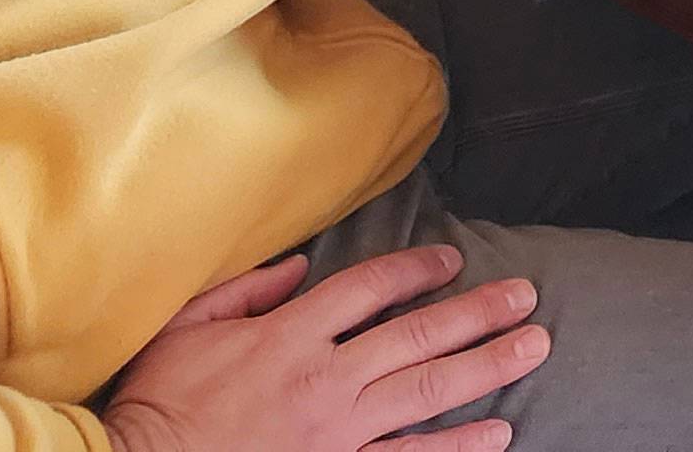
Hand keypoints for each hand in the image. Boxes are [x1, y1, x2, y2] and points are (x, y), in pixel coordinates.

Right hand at [103, 246, 542, 451]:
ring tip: (534, 347)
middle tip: (527, 296)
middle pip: (418, 335)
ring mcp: (335, 432)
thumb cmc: (159, 402)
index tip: (453, 260)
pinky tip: (497, 433)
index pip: (370, 287)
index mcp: (289, 334)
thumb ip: (247, 289)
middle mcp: (324, 378)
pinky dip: (456, 446)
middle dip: (479, 312)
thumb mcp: (189, 326)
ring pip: (427, 391)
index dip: (417, 269)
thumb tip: (299, 263)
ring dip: (487, 367)